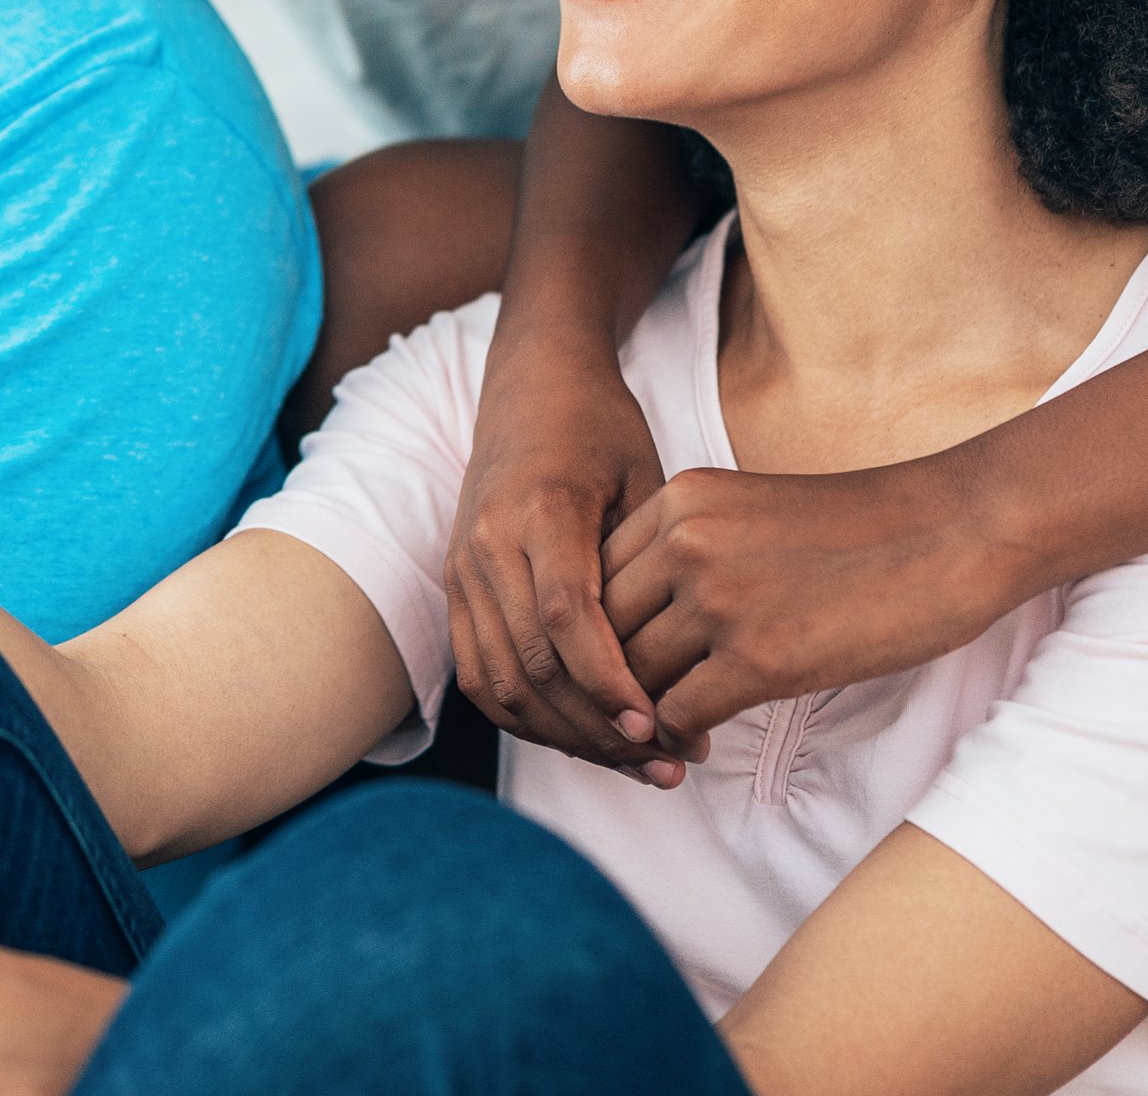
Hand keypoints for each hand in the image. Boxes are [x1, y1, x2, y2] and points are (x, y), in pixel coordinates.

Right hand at [447, 321, 678, 778]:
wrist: (530, 383)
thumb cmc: (602, 429)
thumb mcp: (648, 479)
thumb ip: (654, 567)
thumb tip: (692, 668)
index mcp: (541, 508)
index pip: (565, 617)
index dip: (609, 683)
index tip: (660, 727)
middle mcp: (488, 542)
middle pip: (530, 664)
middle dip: (598, 729)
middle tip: (667, 763)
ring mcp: (462, 567)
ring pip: (500, 683)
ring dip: (566, 736)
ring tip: (635, 763)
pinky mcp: (455, 586)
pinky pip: (480, 674)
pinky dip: (528, 718)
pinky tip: (585, 738)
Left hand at [601, 459, 1029, 756]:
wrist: (955, 530)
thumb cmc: (864, 527)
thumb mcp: (751, 512)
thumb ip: (691, 550)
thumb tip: (644, 625)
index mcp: (678, 499)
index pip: (593, 578)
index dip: (597, 632)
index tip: (620, 666)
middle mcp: (684, 541)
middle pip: (600, 630)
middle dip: (608, 682)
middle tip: (630, 716)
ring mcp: (718, 598)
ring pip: (632, 678)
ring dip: (642, 717)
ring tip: (667, 736)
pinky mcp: (758, 657)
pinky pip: (679, 714)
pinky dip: (681, 738)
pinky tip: (703, 743)